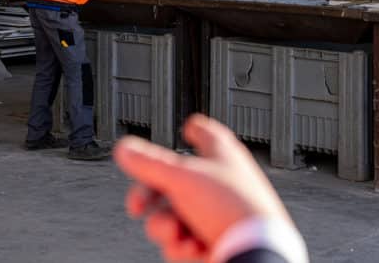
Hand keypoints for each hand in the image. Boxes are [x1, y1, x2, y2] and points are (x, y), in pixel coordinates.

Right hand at [115, 114, 293, 260]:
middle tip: (137, 205)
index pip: (206, 134)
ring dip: (166, 227)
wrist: (255, 251)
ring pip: (172, 217)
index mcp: (219, 156)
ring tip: (175, 232)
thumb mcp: (181, 177)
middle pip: (172, 183)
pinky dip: (181, 247)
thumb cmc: (234, 208)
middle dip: (150, 198)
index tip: (185, 128)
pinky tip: (191, 248)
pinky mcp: (211, 243)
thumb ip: (148, 163)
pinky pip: (181, 242)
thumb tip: (124, 148)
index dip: (193, 129)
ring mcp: (214, 215)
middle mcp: (218, 184)